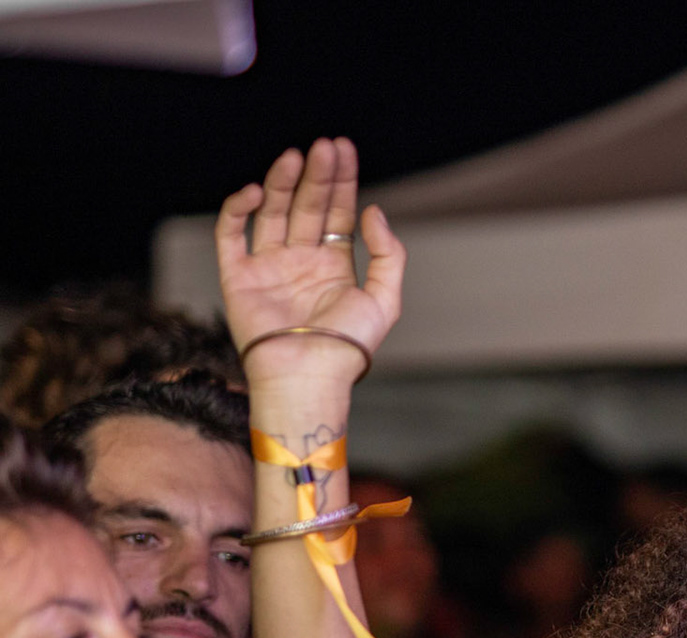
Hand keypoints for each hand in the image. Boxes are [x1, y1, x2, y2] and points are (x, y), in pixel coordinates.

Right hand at [215, 137, 403, 381]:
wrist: (309, 374)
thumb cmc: (349, 346)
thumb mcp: (385, 299)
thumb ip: (387, 254)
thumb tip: (373, 210)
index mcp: (334, 266)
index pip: (336, 213)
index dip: (340, 181)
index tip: (343, 150)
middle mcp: (300, 262)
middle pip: (306, 206)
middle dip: (315, 175)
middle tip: (324, 146)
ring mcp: (268, 267)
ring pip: (271, 212)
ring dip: (281, 182)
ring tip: (295, 156)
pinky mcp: (238, 276)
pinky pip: (231, 234)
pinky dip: (239, 209)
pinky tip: (257, 191)